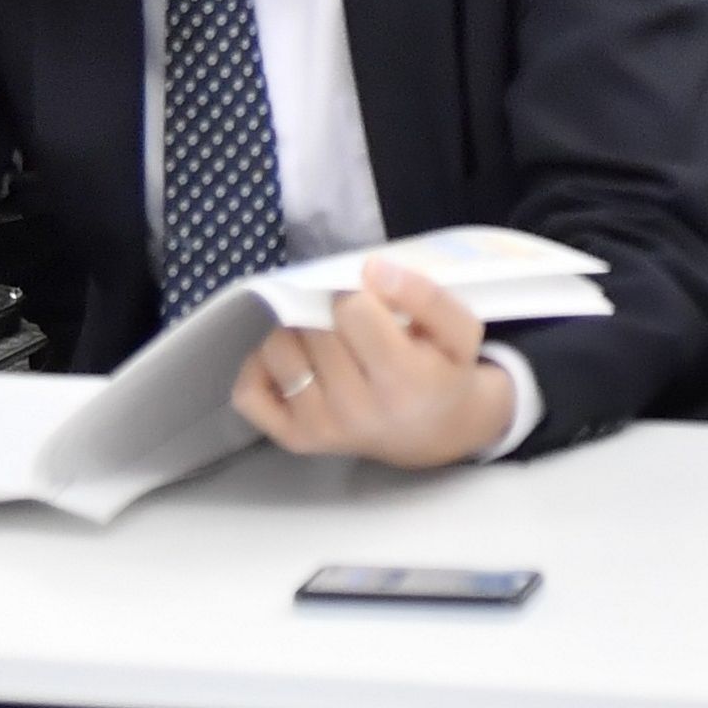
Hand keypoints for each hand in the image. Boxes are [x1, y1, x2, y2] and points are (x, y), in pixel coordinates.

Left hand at [229, 258, 519, 468]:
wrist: (435, 432)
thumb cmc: (445, 371)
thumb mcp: (459, 328)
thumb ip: (425, 294)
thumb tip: (370, 268)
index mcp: (401, 380)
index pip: (351, 311)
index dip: (359, 295)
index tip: (374, 304)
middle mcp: (355, 410)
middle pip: (313, 328)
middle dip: (328, 312)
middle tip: (352, 323)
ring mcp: (319, 428)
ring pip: (277, 350)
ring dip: (296, 332)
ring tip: (326, 340)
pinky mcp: (292, 439)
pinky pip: (248, 393)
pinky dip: (261, 367)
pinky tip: (296, 361)